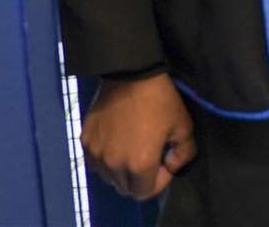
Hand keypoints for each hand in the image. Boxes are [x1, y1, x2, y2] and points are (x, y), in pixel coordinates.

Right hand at [82, 73, 196, 199]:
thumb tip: (171, 166)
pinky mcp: (84, 140)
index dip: (159, 182)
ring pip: (109, 177)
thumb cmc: (161, 100)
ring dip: (122, 170)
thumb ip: (183, 154)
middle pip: (126, 188)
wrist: (131, 74)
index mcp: (139, 164)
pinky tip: (118, 142)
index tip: (165, 163)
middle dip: (141, 179)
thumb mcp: (184, 126)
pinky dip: (107, 160)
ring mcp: (95, 153)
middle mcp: (113, 164)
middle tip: (151, 157)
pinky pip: (95, 162)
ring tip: (134, 149)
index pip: (144, 193)